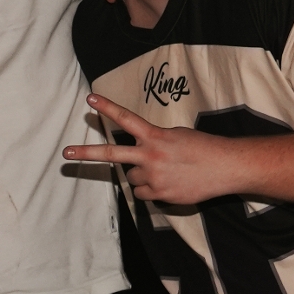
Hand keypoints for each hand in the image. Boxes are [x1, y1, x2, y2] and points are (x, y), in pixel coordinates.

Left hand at [63, 94, 250, 204]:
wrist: (227, 167)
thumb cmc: (204, 148)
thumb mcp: (177, 136)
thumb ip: (153, 142)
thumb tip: (138, 156)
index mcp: (156, 136)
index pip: (126, 119)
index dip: (107, 108)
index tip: (90, 99)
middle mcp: (150, 155)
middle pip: (111, 155)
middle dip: (86, 154)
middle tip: (65, 154)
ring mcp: (153, 176)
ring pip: (131, 177)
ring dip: (142, 175)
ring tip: (166, 171)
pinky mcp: (159, 194)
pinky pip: (142, 194)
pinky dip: (151, 190)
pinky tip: (169, 183)